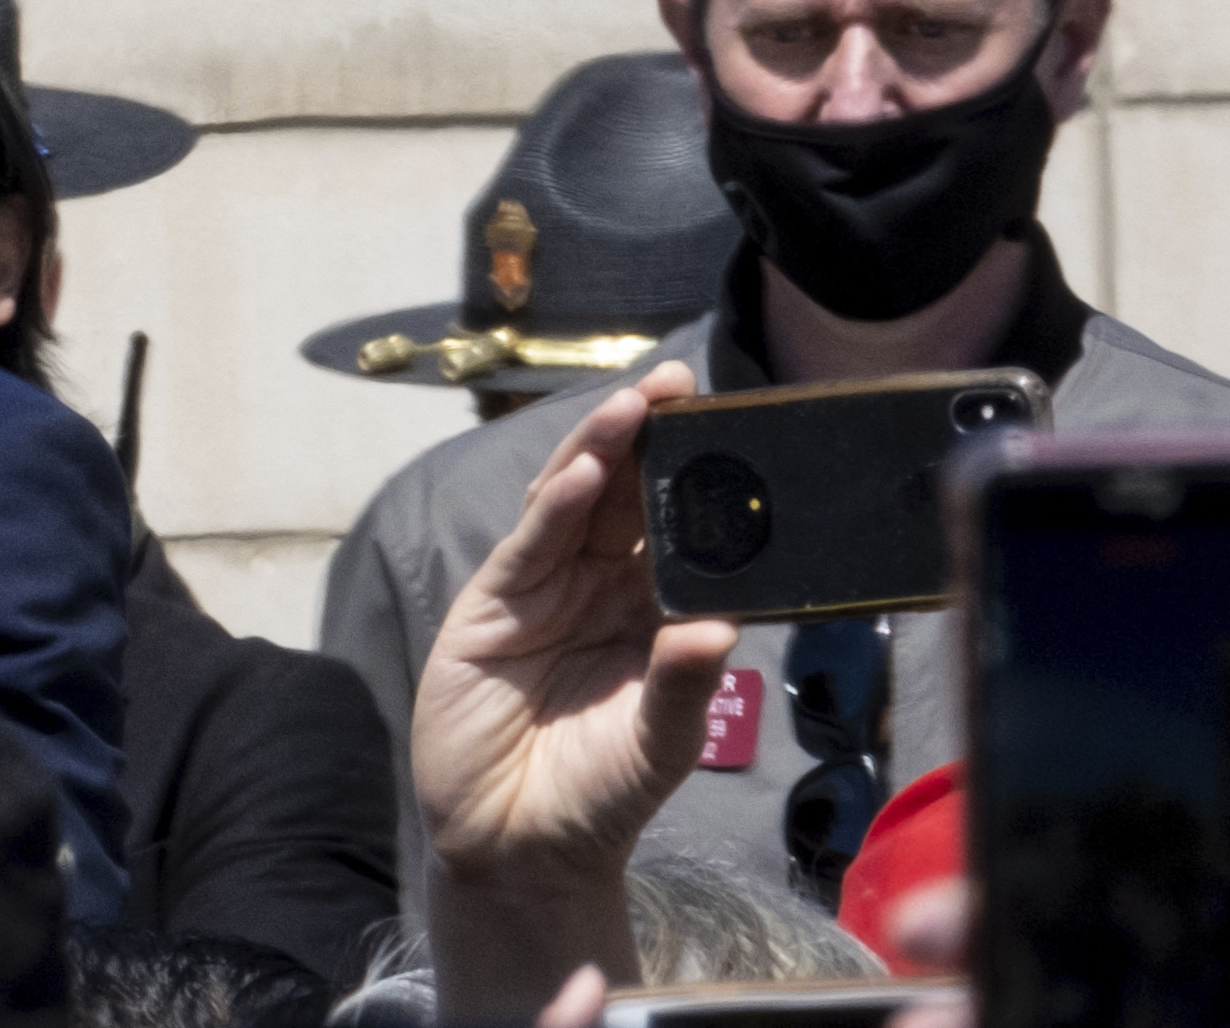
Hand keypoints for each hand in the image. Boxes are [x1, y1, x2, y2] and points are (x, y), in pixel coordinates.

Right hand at [415, 362, 734, 1022]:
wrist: (518, 846)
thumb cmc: (600, 796)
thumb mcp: (660, 744)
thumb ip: (683, 683)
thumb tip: (720, 629)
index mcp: (652, 614)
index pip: (680, 532)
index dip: (701, 479)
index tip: (737, 426)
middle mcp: (599, 591)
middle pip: (629, 499)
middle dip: (653, 439)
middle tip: (683, 384)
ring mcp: (543, 592)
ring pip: (576, 504)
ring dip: (604, 451)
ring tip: (637, 404)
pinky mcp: (492, 605)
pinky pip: (530, 544)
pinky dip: (556, 504)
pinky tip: (583, 470)